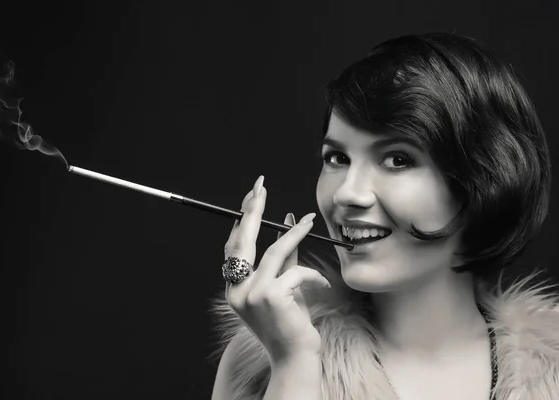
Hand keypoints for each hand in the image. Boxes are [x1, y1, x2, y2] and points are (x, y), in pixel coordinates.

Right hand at [223, 176, 330, 364]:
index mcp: (234, 288)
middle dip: (252, 210)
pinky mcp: (271, 297)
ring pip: (273, 252)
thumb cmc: (290, 323)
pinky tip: (324, 283)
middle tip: (260, 186)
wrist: (296, 358)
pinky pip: (295, 272)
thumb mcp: (284, 287)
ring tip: (309, 221)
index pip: (235, 246)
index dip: (244, 219)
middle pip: (242, 240)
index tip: (253, 197)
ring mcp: (251, 294)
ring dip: (293, 234)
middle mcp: (237, 290)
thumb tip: (288, 221)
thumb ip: (284, 258)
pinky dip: (312, 274)